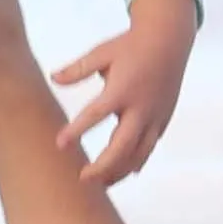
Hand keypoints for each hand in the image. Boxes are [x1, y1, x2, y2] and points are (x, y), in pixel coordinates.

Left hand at [53, 0, 197, 184]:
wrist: (169, 40)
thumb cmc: (130, 45)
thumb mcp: (101, 53)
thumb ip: (77, 69)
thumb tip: (53, 78)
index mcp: (121, 89)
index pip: (95, 115)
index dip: (76, 131)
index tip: (59, 145)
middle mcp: (140, 107)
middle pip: (121, 147)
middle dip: (103, 167)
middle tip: (82, 178)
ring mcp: (155, 115)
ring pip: (139, 153)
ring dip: (119, 171)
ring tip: (100, 184)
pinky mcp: (164, 119)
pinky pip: (150, 147)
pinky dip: (137, 161)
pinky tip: (124, 172)